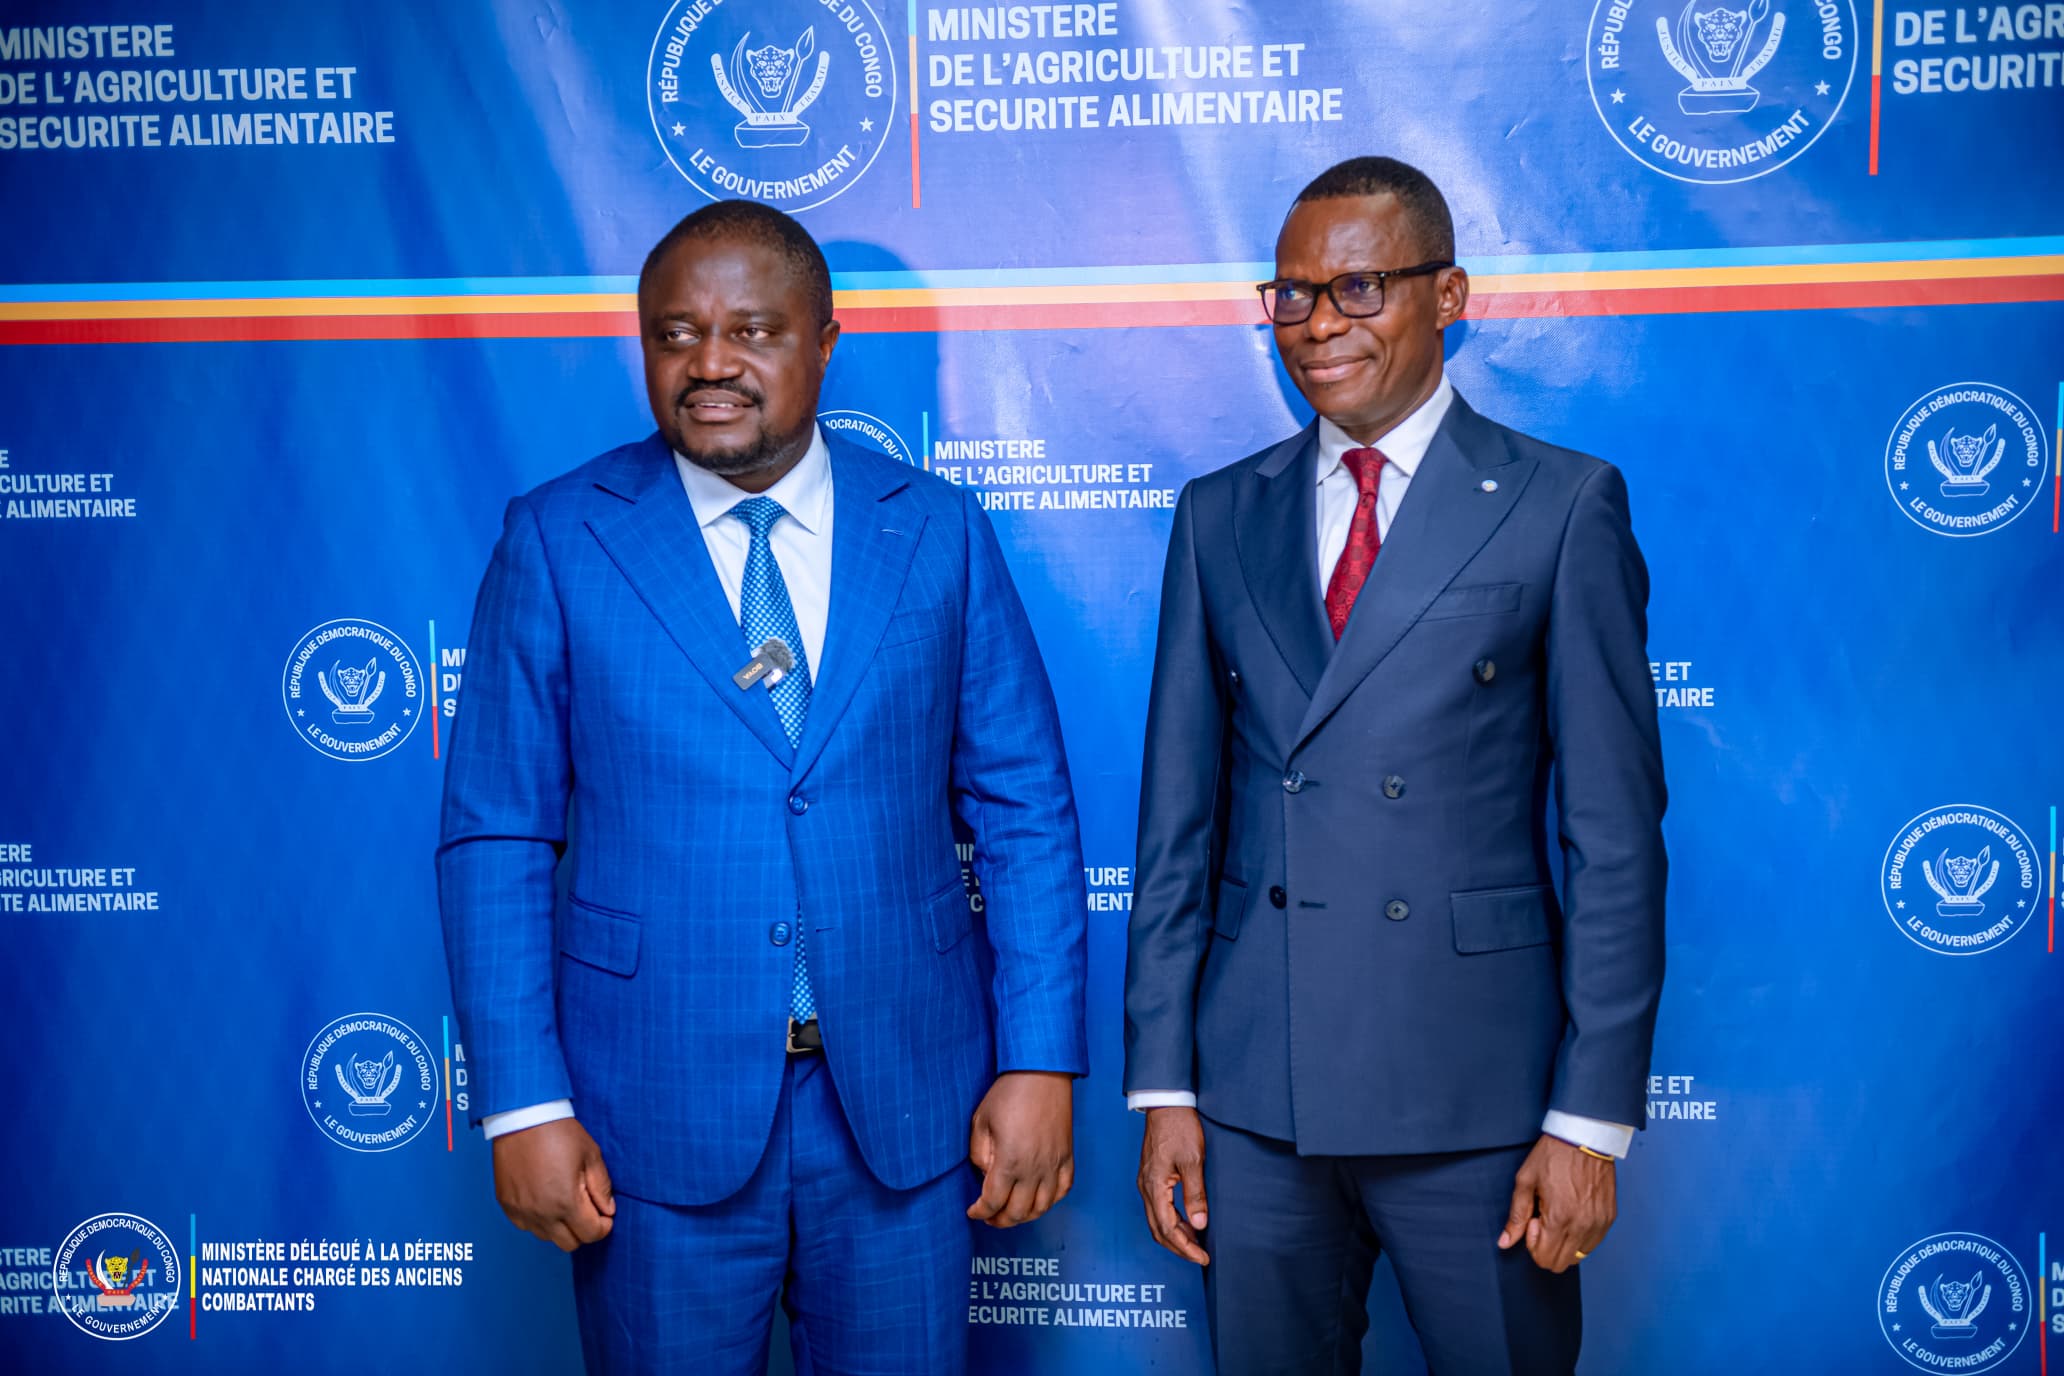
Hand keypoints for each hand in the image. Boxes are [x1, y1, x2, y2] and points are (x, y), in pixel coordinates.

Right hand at [491, 1118, 615, 1251]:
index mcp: (565, 1202)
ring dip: (560, 1226)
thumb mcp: (591, 1155)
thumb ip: (602, 1187)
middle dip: (584, 1229)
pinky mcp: (508, 1206)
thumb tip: (607, 1209)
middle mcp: (542, 1213)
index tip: (605, 1215)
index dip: (603, 1226)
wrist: (522, 1118)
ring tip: (564, 1199)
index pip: (591, 1234)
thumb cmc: (558, 1133)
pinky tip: (545, 1198)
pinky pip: (528, 1226)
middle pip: (570, 1243)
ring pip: (548, 1237)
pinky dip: (539, 1219)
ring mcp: (522, 1212)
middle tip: (587, 1208)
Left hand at [967, 1071, 1074, 1226]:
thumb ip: (979, 1154)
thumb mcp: (981, 1122)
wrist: (1042, 1073)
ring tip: (1011, 1212)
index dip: (980, 1211)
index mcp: (1009, 1161)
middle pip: (1018, 1212)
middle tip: (989, 1216)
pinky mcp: (1067, 1156)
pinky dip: (1051, 1201)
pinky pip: (1063, 1189)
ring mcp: (1054, 1164)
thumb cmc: (1009, 1093)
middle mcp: (1034, 1168)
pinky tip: (1039, 1199)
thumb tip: (985, 1174)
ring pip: (1042, 1207)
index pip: (993, 1201)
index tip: (972, 1211)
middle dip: (1000, 1220)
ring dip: (1025, 1216)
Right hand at [1135, 1106, 1207, 1265]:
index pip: (1168, 1228)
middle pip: (1158, 1230)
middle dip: (1179, 1248)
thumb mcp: (1194, 1161)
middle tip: (1200, 1257)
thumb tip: (1199, 1224)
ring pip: (1156, 1222)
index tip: (1202, 1257)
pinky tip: (1187, 1223)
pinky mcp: (1150, 1178)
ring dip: (1175, 1236)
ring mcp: (1146, 1183)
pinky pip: (1157, 1209)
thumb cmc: (1179, 1128)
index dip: (1186, 1247)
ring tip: (1196, 1244)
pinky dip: (1171, 1222)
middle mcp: (1145, 1188)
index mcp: (1154, 1186)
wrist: (1165, 1104)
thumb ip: (1195, 1195)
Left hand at [1497, 1134, 1614, 1272]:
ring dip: (1564, 1243)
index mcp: (1560, 1217)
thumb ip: (1516, 1216)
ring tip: (1559, 1215)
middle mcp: (1583, 1225)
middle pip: (1560, 1263)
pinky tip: (1573, 1214)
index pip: (1544, 1258)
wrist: (1585, 1136)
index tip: (1534, 1220)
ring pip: (1578, 1257)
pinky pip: (1593, 1244)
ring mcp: (1599, 1223)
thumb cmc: (1553, 1155)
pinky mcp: (1609, 1218)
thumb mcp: (1526, 1181)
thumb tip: (1505, 1243)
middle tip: (1544, 1219)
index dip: (1533, 1244)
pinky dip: (1580, 1237)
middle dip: (1546, 1247)